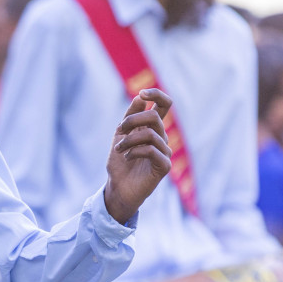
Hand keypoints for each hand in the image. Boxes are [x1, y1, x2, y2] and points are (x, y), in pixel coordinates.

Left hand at [102, 89, 173, 225]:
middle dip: (131, 121)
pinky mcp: (164, 166)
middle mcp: (162, 138)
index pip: (164, 104)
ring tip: (119, 150)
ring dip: (129, 140)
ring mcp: (165, 152)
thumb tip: (140, 97)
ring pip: (150, 134)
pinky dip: (135, 151)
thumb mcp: (121, 135)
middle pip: (154, 116)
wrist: (117, 188)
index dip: (156, 94)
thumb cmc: (120, 163)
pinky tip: (127, 158)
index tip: (141, 93)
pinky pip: (152, 150)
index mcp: (152, 128)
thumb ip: (131, 116)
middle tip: (119, 131)